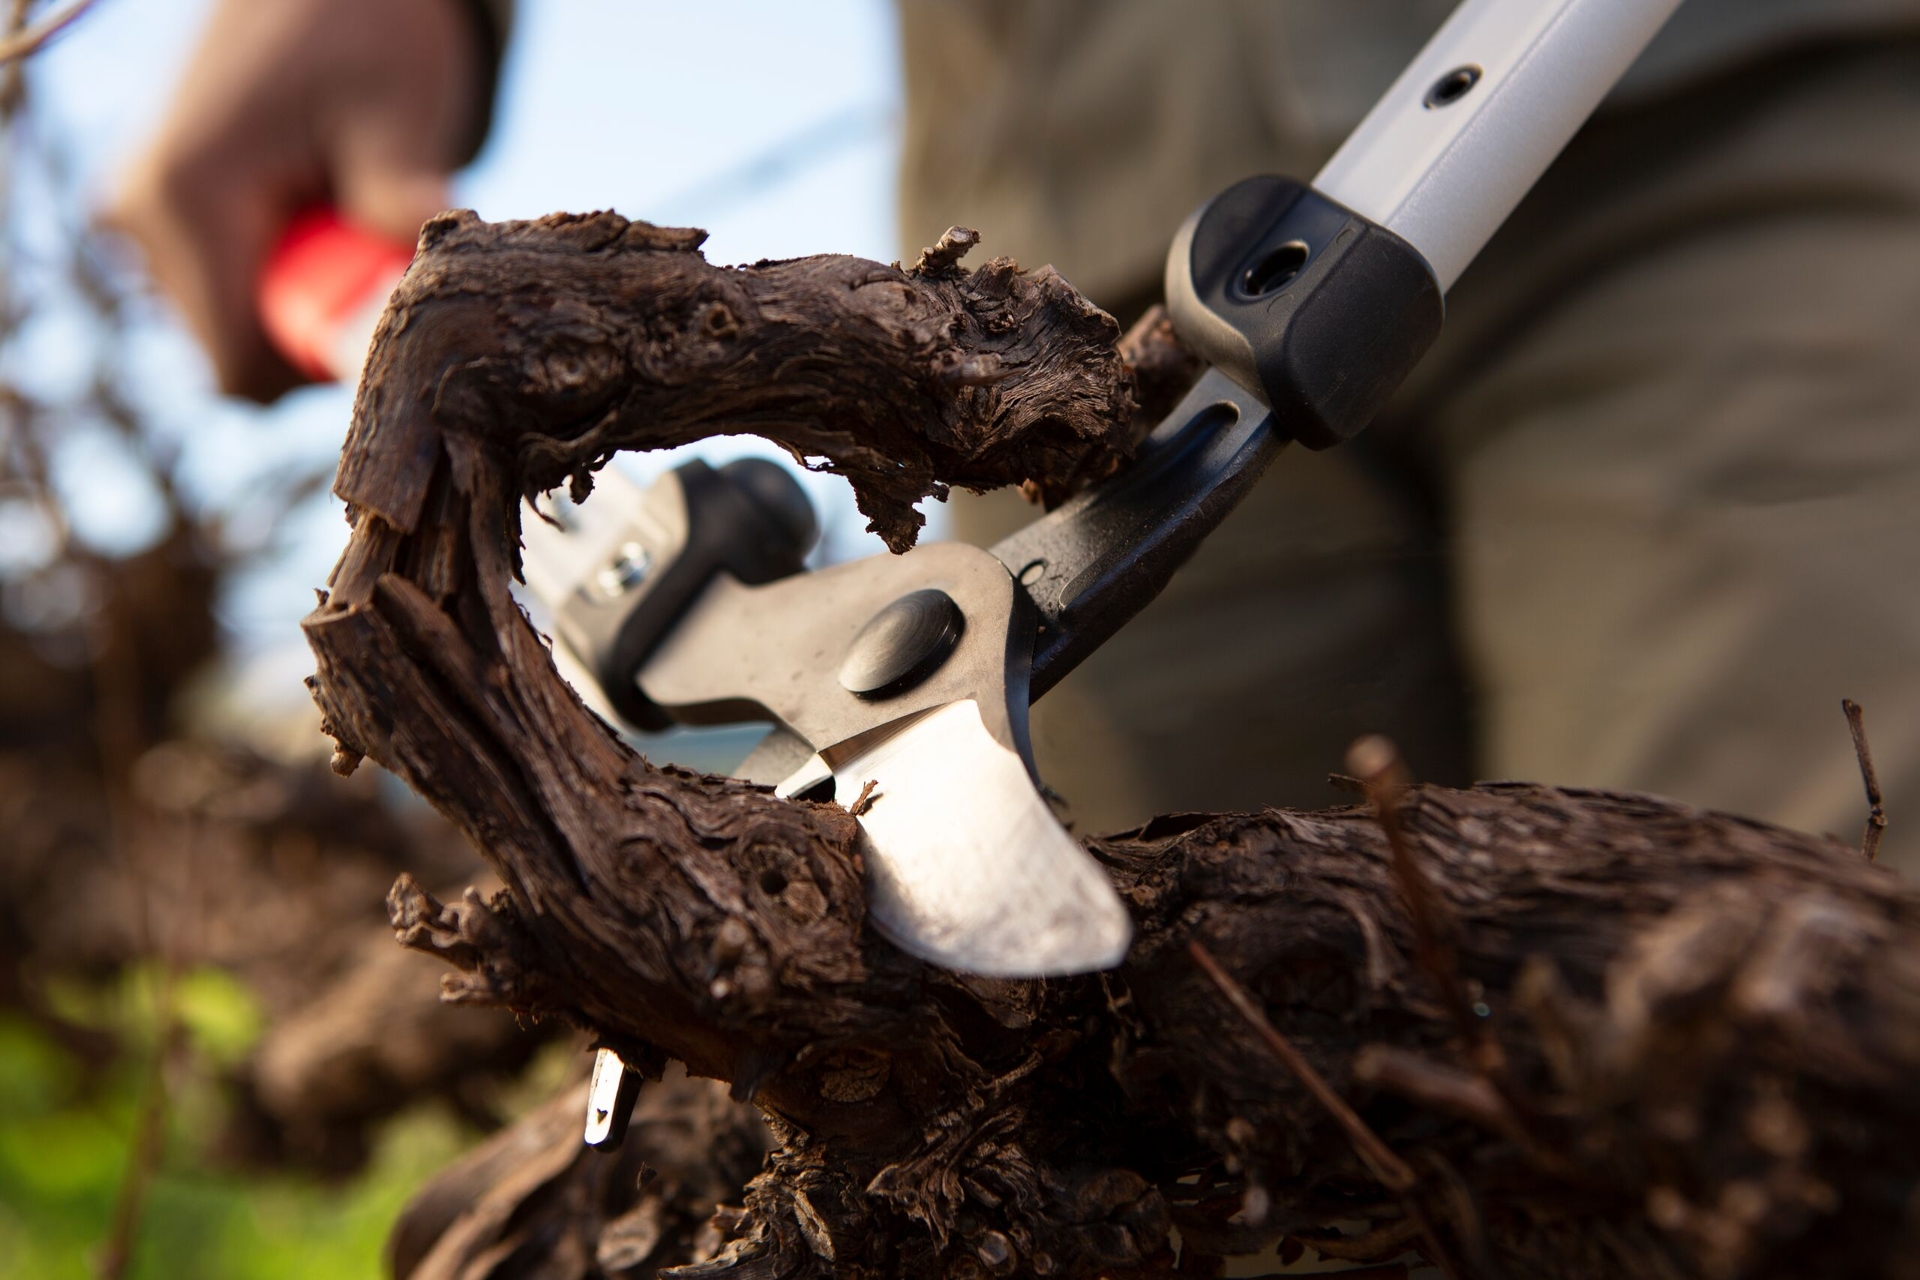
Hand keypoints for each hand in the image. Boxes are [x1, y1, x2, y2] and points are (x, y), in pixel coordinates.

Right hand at [105, 0, 482, 401]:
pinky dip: (285, 268)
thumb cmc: (372, 27)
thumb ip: (402, 208)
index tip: (385, 316)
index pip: (242, 371)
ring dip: (304, 295)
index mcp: (187, 199)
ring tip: (347, 210)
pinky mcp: (162, 205)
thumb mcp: (400, 117)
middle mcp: (141, 213)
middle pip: (240, 351)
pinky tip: (320, 205)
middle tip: (377, 250)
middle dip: (318, 327)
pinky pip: (228, 284)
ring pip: (234, 321)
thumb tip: (430, 296)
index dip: (321, 368)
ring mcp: (142, 209)